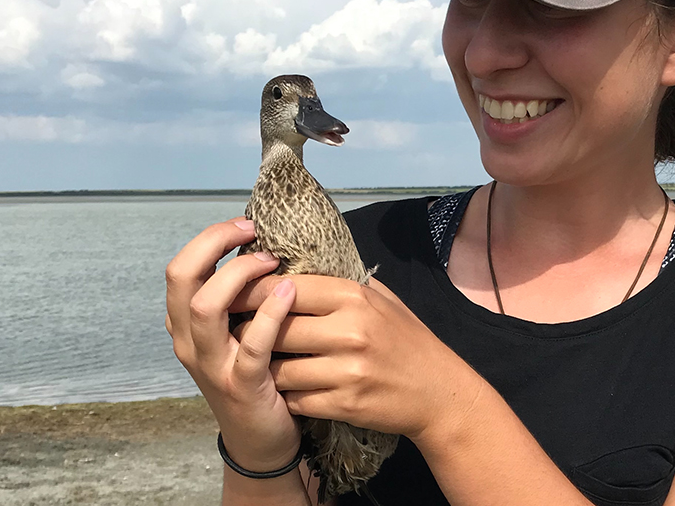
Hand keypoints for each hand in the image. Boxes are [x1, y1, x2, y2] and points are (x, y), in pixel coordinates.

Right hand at [165, 218, 302, 470]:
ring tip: (272, 261)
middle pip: (181, 277)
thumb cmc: (257, 374)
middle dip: (215, 243)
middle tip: (252, 233)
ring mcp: (213, 366)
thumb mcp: (237, 332)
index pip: (181, 267)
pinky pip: (252, 345)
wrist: (261, 441)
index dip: (211, 238)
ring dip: (240, 275)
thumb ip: (240, 297)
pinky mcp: (242, 386)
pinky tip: (290, 293)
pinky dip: (270, 314)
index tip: (246, 225)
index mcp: (187, 324)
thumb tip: (265, 245)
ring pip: (206, 307)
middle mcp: (190, 342)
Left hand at [232, 272, 484, 445]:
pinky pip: (295, 398)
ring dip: (267, 369)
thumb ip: (338, 286)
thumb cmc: (406, 340)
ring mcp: (347, 370)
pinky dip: (288, 395)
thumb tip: (288, 270)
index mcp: (355, 296)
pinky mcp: (344, 404)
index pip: (288, 288)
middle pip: (277, 328)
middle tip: (239, 333)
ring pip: (279, 368)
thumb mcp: (381, 300)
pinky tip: (290, 390)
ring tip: (262, 365)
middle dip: (252, 332)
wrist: (437, 391)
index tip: (236, 295)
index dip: (255, 292)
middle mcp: (350, 330)